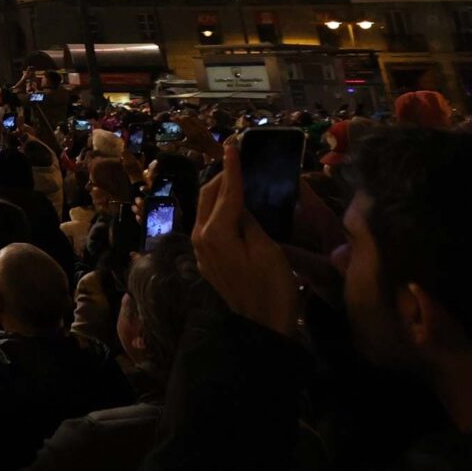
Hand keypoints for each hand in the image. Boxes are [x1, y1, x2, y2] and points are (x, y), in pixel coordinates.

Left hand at [192, 140, 301, 336]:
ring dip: (220, 192)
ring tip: (237, 178)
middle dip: (222, 176)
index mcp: (215, 232)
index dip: (232, 167)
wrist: (263, 326)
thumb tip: (239, 201)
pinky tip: (234, 207)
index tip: (233, 145)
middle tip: (238, 160)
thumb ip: (248, 220)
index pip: (225, 191)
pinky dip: (219, 210)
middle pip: (208, 196)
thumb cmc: (271, 288)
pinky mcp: (206, 259)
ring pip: (206, 209)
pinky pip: (209, 224)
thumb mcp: (267, 248)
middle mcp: (200, 237)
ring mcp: (200, 250)